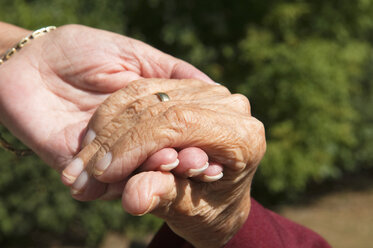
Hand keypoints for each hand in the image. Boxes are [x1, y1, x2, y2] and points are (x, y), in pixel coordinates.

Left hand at [0, 24, 212, 172]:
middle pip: (168, 156)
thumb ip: (171, 72)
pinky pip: (109, 186)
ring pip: (143, 174)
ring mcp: (113, 158)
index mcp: (152, 113)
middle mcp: (136, 139)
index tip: (216, 142)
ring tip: (172, 163)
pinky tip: (141, 177)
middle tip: (201, 163)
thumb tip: (213, 88)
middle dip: (185, 159)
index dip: (199, 136)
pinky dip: (126, 183)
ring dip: (160, 171)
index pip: (184, 130)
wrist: (27, 63)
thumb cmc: (80, 51)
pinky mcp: (86, 173)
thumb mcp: (134, 54)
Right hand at [70, 78, 265, 246]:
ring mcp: (209, 91)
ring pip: (144, 94)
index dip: (135, 144)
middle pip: (159, 108)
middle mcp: (230, 106)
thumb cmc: (209, 210)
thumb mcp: (188, 211)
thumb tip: (133, 197)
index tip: (101, 172)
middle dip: (115, 140)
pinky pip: (142, 89)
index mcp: (242, 136)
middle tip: (82, 171)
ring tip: (82, 160)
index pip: (178, 123)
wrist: (217, 199)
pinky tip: (94, 137)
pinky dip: (113, 112)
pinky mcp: (189, 86)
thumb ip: (162, 197)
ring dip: (107, 126)